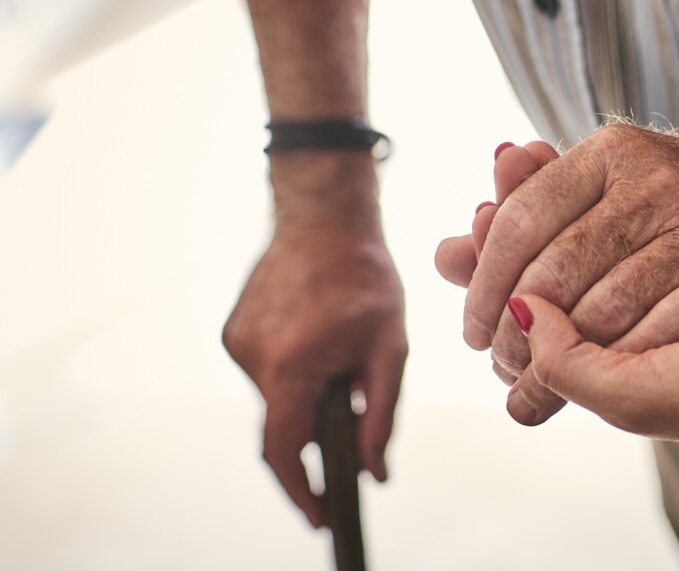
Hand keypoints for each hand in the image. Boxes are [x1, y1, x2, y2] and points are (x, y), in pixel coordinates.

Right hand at [224, 229, 405, 527]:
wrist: (324, 215)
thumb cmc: (367, 278)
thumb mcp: (391, 348)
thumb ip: (382, 415)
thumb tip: (375, 473)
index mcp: (290, 366)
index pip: (284, 452)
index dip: (302, 492)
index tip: (322, 518)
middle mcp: (252, 359)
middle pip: (282, 426)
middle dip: (315, 437)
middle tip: (350, 430)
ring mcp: (236, 344)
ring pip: (276, 398)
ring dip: (308, 395)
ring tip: (343, 354)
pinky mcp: (232, 331)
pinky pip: (266, 371)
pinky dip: (294, 372)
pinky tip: (320, 338)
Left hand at [453, 124, 678, 425]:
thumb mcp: (607, 191)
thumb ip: (525, 220)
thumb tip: (445, 254)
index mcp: (613, 152)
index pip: (520, 220)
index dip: (485, 282)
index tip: (473, 328)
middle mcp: (656, 181)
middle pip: (554, 273)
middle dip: (516, 334)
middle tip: (500, 366)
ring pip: (602, 312)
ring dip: (562, 362)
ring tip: (537, 386)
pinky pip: (660, 332)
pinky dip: (623, 364)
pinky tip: (603, 380)